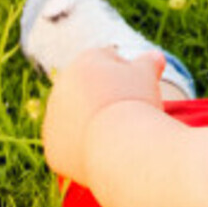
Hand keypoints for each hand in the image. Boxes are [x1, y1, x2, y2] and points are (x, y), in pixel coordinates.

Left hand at [42, 47, 166, 185]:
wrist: (117, 142)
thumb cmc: (134, 102)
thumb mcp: (147, 74)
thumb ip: (149, 62)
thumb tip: (155, 56)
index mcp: (84, 61)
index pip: (108, 61)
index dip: (129, 73)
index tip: (141, 89)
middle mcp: (61, 86)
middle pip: (90, 89)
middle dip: (108, 97)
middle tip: (132, 111)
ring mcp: (53, 118)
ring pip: (78, 117)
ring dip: (95, 121)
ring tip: (120, 133)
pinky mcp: (52, 146)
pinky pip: (73, 144)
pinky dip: (87, 146)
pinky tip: (107, 149)